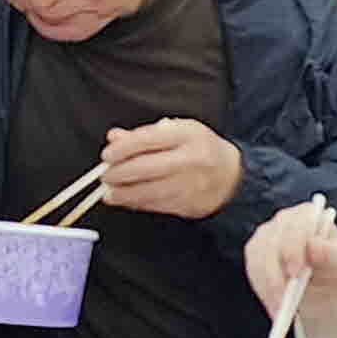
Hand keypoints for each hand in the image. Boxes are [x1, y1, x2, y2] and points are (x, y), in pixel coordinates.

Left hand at [100, 118, 243, 220]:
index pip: (148, 139)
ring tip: (109, 193)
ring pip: (149, 191)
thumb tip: (114, 138)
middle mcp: (190, 159)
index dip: (123, 149)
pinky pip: (155, 205)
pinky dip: (137, 204)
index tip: (107, 155)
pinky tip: (126, 200)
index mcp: (187, 134)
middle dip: (119, 173)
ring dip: (124, 194)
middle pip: (145, 167)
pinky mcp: (187, 204)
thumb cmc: (200, 150)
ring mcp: (189, 184)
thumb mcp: (177, 132)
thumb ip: (145, 134)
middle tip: (105, 176)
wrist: (232, 177)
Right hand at [244, 200, 336, 337]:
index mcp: (309, 216)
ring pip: (258, 259)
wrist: (326, 289)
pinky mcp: (256, 254)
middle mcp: (284, 221)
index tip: (295, 273)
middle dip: (276, 274)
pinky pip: (253, 272)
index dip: (293, 248)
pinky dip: (263, 292)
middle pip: (272, 242)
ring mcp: (267, 236)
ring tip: (281, 311)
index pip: (296, 225)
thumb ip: (331, 253)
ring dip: (268, 288)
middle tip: (284, 302)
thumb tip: (314, 245)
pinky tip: (274, 307)